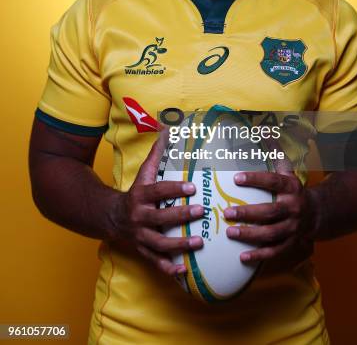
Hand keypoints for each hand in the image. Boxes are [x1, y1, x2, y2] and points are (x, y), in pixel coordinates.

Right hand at [112, 127, 203, 276]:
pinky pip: (155, 262)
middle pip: (160, 217)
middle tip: (201, 211)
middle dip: (180, 216)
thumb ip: (158, 153)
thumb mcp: (144, 173)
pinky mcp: (143, 251)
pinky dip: (168, 268)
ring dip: (179, 245)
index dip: (174, 189)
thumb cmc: (136, 192)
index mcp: (141, 196)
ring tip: (200, 242)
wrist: (111, 217)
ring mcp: (140, 236)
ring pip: (159, 243)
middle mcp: (139, 216)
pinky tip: (183, 271)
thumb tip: (168, 128)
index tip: (192, 187)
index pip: (158, 191)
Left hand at [224, 156, 314, 270]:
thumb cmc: (293, 188)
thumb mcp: (287, 169)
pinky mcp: (290, 243)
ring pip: (271, 234)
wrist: (317, 213)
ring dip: (250, 234)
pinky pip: (274, 252)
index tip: (236, 178)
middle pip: (270, 212)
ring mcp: (293, 228)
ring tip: (229, 232)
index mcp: (291, 187)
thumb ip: (274, 151)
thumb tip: (261, 129)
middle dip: (247, 213)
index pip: (272, 182)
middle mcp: (293, 208)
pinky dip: (258, 255)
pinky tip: (242, 257)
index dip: (255, 180)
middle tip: (226, 212)